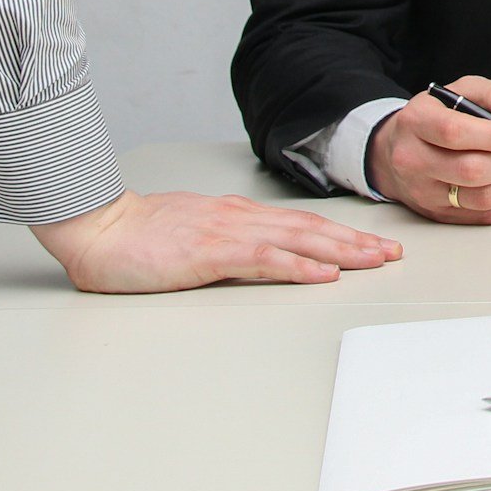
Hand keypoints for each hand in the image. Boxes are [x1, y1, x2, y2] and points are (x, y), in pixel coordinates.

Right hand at [29, 189, 402, 292]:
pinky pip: (264, 259)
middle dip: (355, 241)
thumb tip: (256, 257)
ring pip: (298, 240)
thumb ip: (225, 244)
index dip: (339, 233)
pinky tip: (324, 274)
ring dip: (342, 251)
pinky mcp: (210, 253)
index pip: (300, 224)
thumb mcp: (192, 236)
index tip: (371, 243)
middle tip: (392, 252)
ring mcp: (228, 233)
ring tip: (375, 260)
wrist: (99, 227)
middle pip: (311, 229)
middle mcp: (240, 219)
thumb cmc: (137, 236)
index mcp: (236, 216)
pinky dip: (299, 266)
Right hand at [367, 76, 490, 224]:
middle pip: (472, 170)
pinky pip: (485, 216)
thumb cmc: (437, 117)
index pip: (455, 133)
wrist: (400, 149)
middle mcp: (413, 160)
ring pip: (482, 198)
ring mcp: (424, 193)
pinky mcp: (440, 214)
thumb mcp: (462, 91)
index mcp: (416, 122)